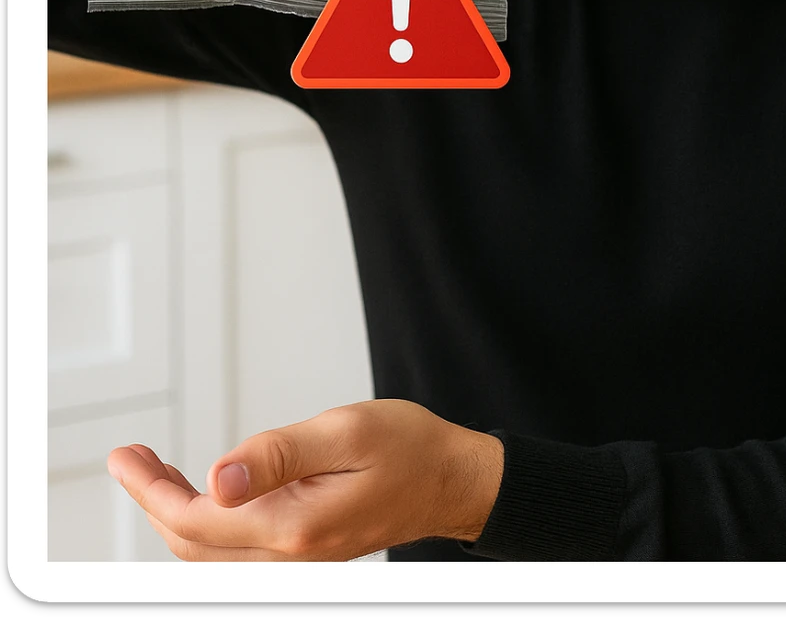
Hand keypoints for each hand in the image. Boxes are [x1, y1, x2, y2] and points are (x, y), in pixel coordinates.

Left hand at [107, 399, 504, 561]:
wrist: (451, 481)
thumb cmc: (408, 448)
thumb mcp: (344, 432)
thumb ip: (277, 455)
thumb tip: (215, 477)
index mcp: (294, 527)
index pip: (196, 521)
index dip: (151, 490)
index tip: (125, 457)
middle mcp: (290, 556)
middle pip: (193, 545)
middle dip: (152, 501)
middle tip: (130, 457)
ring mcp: (296, 561)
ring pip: (210, 553)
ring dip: (174, 513)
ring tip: (152, 469)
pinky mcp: (303, 552)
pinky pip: (235, 551)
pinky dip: (204, 522)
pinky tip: (201, 492)